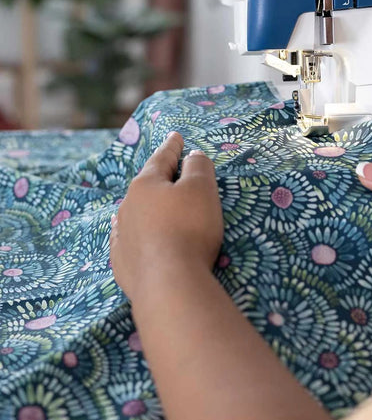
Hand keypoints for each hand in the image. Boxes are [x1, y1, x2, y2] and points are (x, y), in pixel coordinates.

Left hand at [110, 132, 223, 302]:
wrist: (168, 283)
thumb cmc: (189, 228)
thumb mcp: (202, 189)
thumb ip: (198, 167)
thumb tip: (192, 156)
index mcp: (145, 185)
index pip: (162, 158)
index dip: (173, 147)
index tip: (176, 136)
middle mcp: (127, 207)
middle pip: (146, 185)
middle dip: (159, 178)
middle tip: (169, 170)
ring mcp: (121, 236)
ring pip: (134, 212)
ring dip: (146, 205)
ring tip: (150, 202)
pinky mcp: (122, 263)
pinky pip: (128, 239)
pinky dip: (135, 232)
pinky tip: (131, 234)